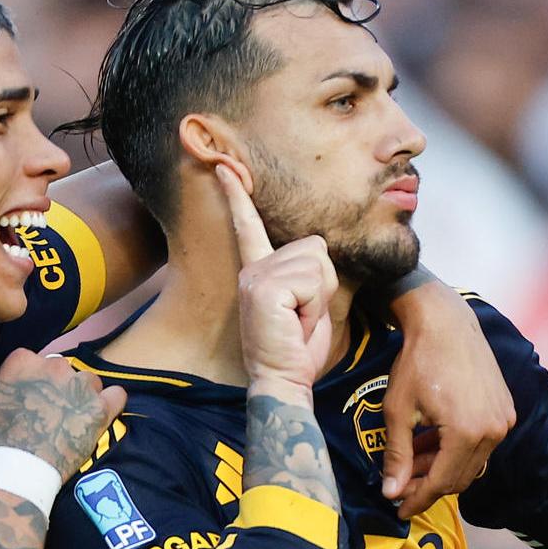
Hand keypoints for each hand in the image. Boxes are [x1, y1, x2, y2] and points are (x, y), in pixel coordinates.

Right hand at [0, 349, 126, 480]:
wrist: (18, 468)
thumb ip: (4, 386)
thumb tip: (12, 386)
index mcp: (23, 361)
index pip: (33, 360)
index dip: (33, 379)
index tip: (30, 395)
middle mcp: (54, 367)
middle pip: (62, 369)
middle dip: (58, 386)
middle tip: (52, 410)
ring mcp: (80, 387)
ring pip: (89, 381)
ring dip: (83, 395)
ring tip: (75, 417)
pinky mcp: (100, 409)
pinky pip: (117, 395)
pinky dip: (111, 403)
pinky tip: (101, 414)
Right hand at [217, 162, 336, 394]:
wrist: (283, 381)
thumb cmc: (297, 348)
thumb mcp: (306, 303)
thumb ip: (308, 273)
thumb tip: (317, 248)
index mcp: (258, 269)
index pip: (248, 225)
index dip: (237, 194)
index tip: (224, 166)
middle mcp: (252, 267)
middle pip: (315, 247)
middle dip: (323, 283)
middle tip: (303, 316)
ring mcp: (255, 276)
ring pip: (318, 262)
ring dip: (320, 296)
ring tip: (300, 319)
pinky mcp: (264, 287)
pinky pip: (313, 279)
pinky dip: (315, 304)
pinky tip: (296, 322)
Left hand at [380, 287, 515, 518]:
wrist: (445, 322)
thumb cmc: (417, 362)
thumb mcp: (398, 410)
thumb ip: (396, 455)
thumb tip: (391, 493)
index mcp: (467, 433)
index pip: (441, 482)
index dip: (417, 499)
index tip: (398, 510)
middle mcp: (493, 431)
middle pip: (459, 477)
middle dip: (428, 485)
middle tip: (400, 486)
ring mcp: (503, 420)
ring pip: (470, 462)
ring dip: (441, 467)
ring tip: (410, 462)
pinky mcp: (505, 409)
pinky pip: (480, 444)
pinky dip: (455, 450)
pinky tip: (430, 444)